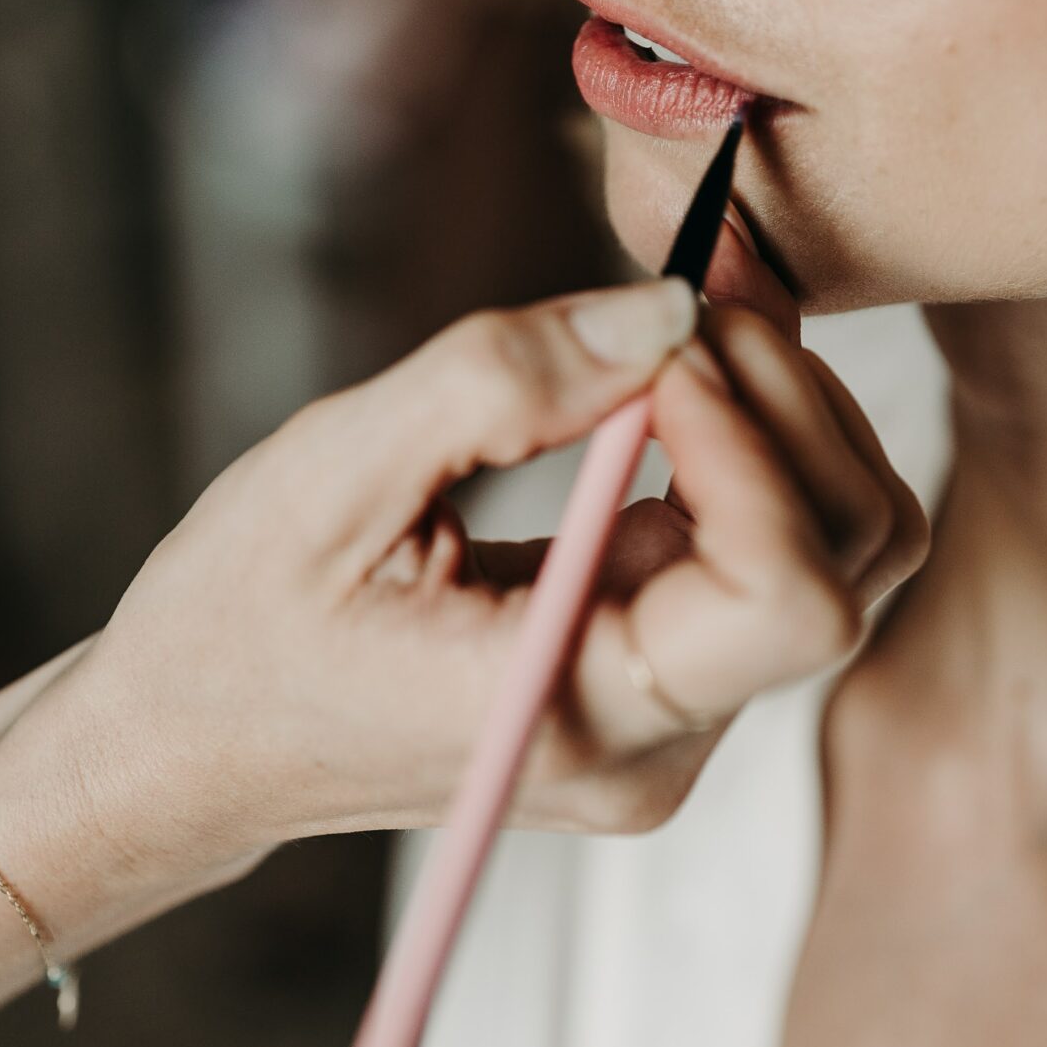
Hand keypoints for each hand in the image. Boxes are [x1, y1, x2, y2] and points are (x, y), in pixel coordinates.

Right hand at [0, 228, 928, 908]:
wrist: (192, 747)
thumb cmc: (237, 624)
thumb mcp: (335, 474)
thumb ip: (505, 381)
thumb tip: (671, 308)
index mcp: (579, 718)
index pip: (792, 598)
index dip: (758, 441)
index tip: (658, 349)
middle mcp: (660, 746)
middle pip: (855, 563)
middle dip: (795, 403)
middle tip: (688, 299)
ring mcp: (675, 720)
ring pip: (848, 551)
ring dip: (792, 414)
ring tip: (681, 324)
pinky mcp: (666, 673)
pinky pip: (775, 548)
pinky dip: (755, 441)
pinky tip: (671, 369)